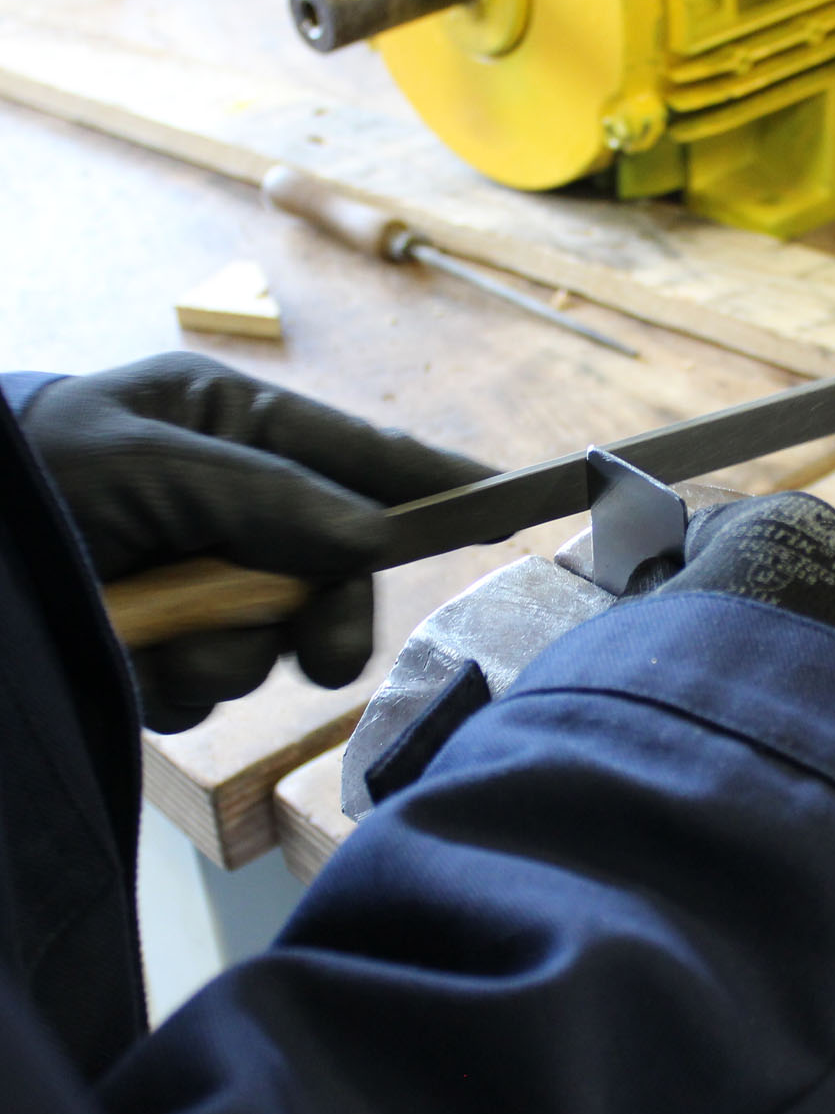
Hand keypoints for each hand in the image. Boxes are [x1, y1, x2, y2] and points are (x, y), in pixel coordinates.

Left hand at [21, 353, 494, 731]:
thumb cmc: (35, 475)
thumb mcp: (144, 464)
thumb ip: (267, 497)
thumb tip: (368, 539)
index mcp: (233, 427)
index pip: (360, 455)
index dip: (434, 484)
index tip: (509, 504)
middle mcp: (228, 500)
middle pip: (333, 566)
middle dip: (324, 613)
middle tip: (317, 654)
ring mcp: (199, 576)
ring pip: (273, 640)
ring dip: (224, 652)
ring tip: (150, 632)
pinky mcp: (164, 643)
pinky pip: (211, 686)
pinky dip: (177, 683)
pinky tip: (131, 657)